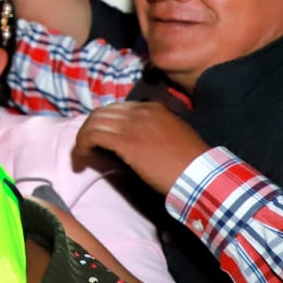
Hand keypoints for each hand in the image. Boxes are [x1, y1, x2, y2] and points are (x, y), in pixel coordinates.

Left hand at [72, 102, 211, 194]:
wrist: (200, 174)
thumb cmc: (190, 162)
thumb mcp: (172, 134)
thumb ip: (153, 128)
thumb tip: (132, 138)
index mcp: (152, 108)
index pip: (117, 109)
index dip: (104, 123)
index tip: (99, 138)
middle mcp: (140, 111)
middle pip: (101, 113)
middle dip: (89, 129)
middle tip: (85, 147)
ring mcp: (132, 124)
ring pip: (94, 122)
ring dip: (83, 138)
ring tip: (81, 155)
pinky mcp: (125, 141)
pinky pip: (92, 136)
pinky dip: (82, 145)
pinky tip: (83, 157)